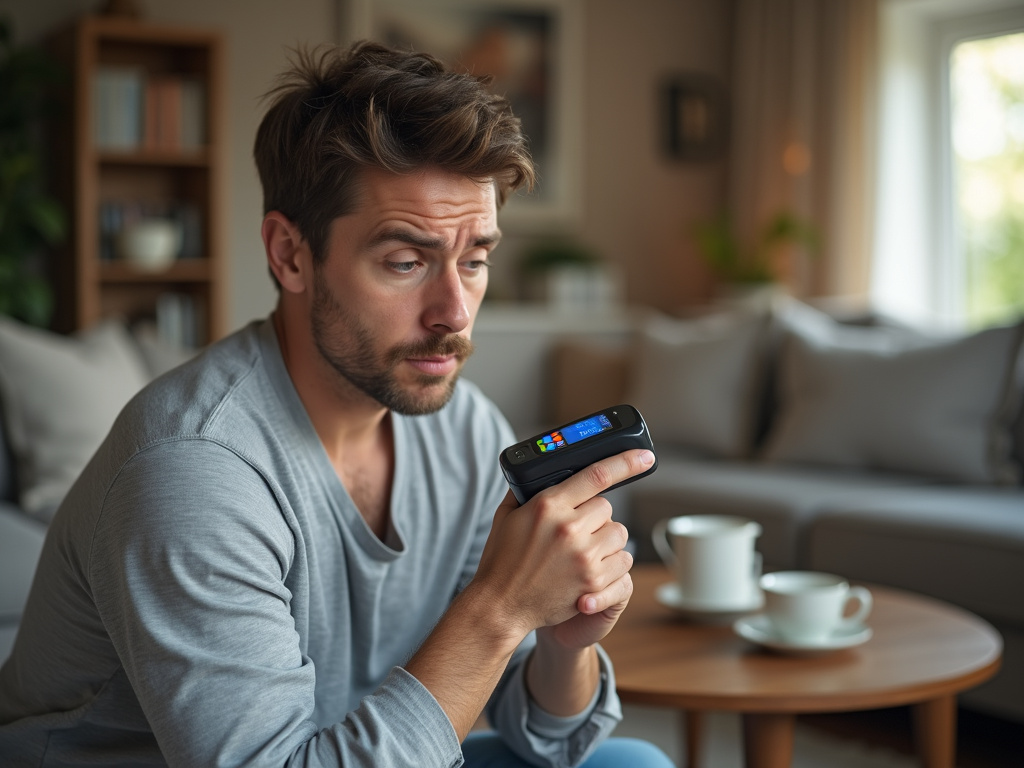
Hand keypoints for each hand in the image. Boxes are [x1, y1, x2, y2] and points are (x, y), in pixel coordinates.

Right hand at [471, 449, 653, 641]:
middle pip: (606, 507)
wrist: (500, 605)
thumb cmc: (501, 560)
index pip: (597, 475)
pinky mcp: (593, 580)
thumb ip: (525, 491)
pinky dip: (612, 563)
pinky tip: (591, 568)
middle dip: (594, 516)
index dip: (626, 462)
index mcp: (548, 505)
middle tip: (576, 531)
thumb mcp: (506, 516)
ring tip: (584, 550)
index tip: (645, 457)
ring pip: (618, 533)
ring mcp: (583, 555)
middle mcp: (569, 527)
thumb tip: (538, 474)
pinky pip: (623, 561)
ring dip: (606, 539)